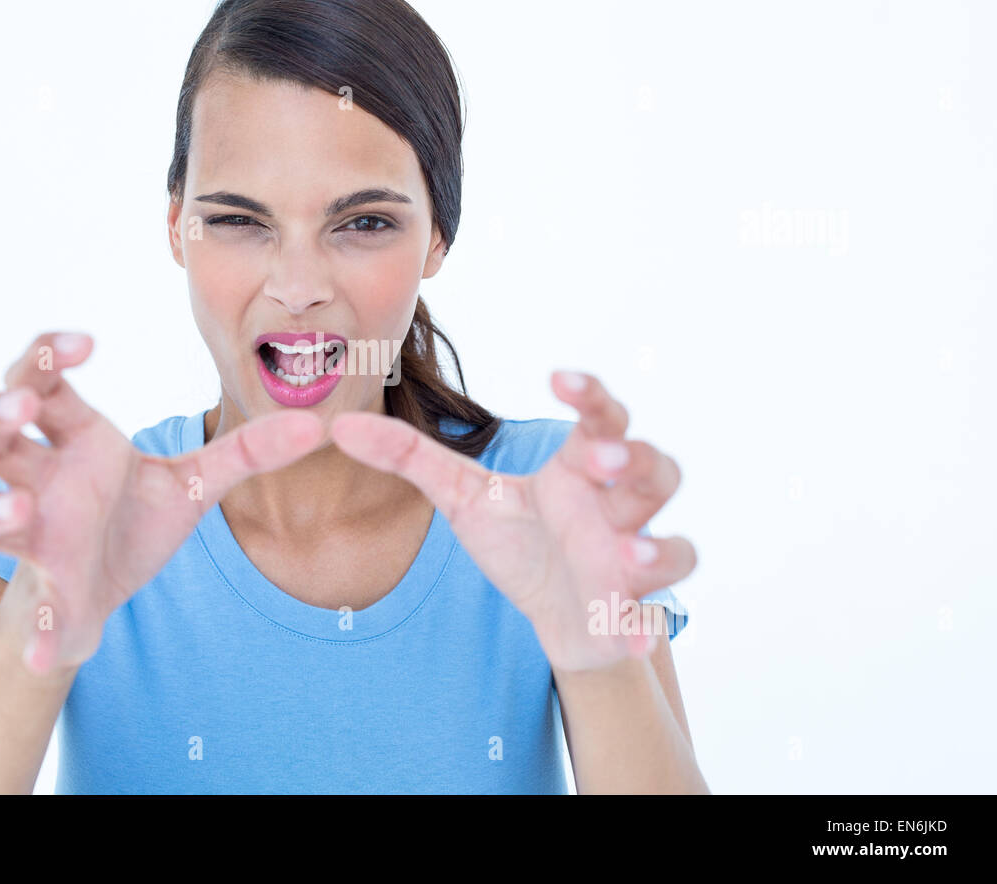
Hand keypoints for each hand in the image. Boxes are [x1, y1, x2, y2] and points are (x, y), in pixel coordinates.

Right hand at [0, 332, 326, 674]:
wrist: (104, 589)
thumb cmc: (134, 519)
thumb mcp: (195, 483)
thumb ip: (249, 453)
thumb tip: (317, 425)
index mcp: (75, 439)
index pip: (45, 380)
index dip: (50, 354)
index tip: (85, 343)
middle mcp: (41, 477)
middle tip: (20, 404)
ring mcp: (32, 533)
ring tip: (17, 507)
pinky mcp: (45, 589)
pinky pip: (31, 612)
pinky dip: (36, 635)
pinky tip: (44, 655)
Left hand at [328, 370, 694, 671]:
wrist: (551, 611)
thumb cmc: (518, 539)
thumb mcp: (460, 497)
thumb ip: (409, 458)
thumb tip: (340, 427)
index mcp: (579, 467)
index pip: (602, 416)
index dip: (590, 394)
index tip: (558, 377)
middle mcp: (616, 506)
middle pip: (654, 469)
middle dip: (634, 461)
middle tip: (601, 460)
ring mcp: (631, 559)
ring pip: (672, 543)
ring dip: (654, 547)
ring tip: (625, 552)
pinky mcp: (630, 612)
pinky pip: (654, 616)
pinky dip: (644, 627)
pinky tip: (630, 635)